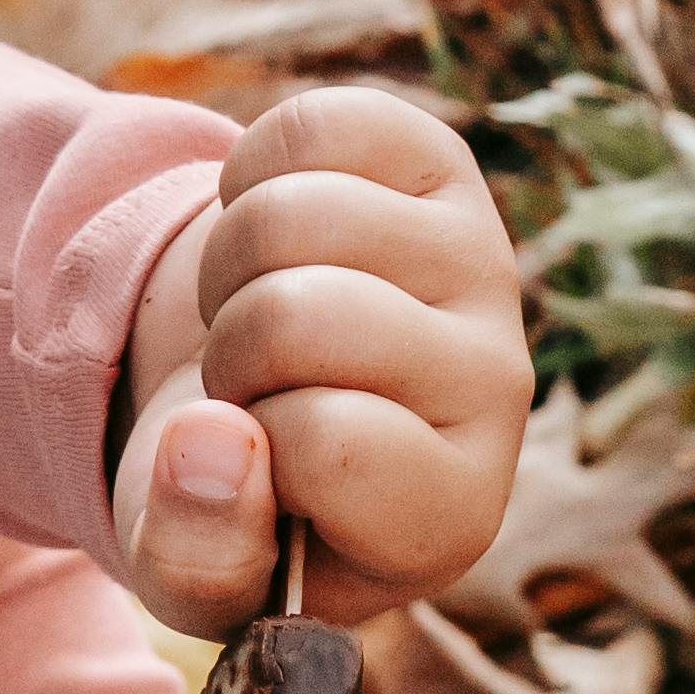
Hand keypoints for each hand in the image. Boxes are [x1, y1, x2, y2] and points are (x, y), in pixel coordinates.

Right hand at [114, 88, 533, 640]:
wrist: (267, 396)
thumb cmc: (239, 501)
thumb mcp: (198, 566)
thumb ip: (197, 555)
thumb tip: (210, 438)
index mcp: (450, 512)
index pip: (332, 444)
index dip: (251, 451)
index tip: (258, 469)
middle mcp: (498, 389)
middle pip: (300, 316)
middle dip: (231, 351)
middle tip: (250, 386)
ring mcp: (480, 263)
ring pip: (294, 215)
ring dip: (229, 268)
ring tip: (258, 317)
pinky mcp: (443, 164)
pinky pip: (308, 127)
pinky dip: (247, 178)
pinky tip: (276, 242)